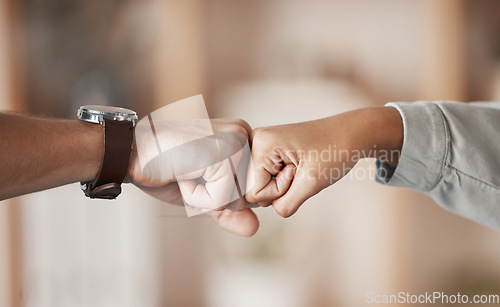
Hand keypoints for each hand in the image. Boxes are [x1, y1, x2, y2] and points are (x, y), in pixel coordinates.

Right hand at [129, 118, 258, 236]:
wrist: (130, 151)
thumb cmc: (163, 167)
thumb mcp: (201, 193)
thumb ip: (228, 210)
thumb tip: (254, 229)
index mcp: (242, 136)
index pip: (251, 187)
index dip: (222, 194)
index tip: (196, 171)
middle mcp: (244, 133)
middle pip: (248, 195)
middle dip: (216, 197)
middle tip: (189, 173)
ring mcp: (236, 142)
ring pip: (238, 199)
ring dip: (205, 197)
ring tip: (186, 172)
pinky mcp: (225, 156)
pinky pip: (221, 200)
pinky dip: (196, 197)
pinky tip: (182, 174)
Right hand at [245, 107, 402, 217]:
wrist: (351, 133)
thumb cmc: (335, 152)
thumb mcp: (311, 184)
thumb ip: (283, 204)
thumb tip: (261, 210)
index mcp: (260, 143)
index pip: (253, 192)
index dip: (279, 191)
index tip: (299, 170)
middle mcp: (254, 140)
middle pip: (252, 189)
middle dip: (278, 188)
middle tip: (301, 167)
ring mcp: (259, 144)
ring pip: (258, 186)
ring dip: (281, 184)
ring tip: (300, 165)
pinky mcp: (266, 150)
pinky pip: (265, 179)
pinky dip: (282, 180)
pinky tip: (296, 165)